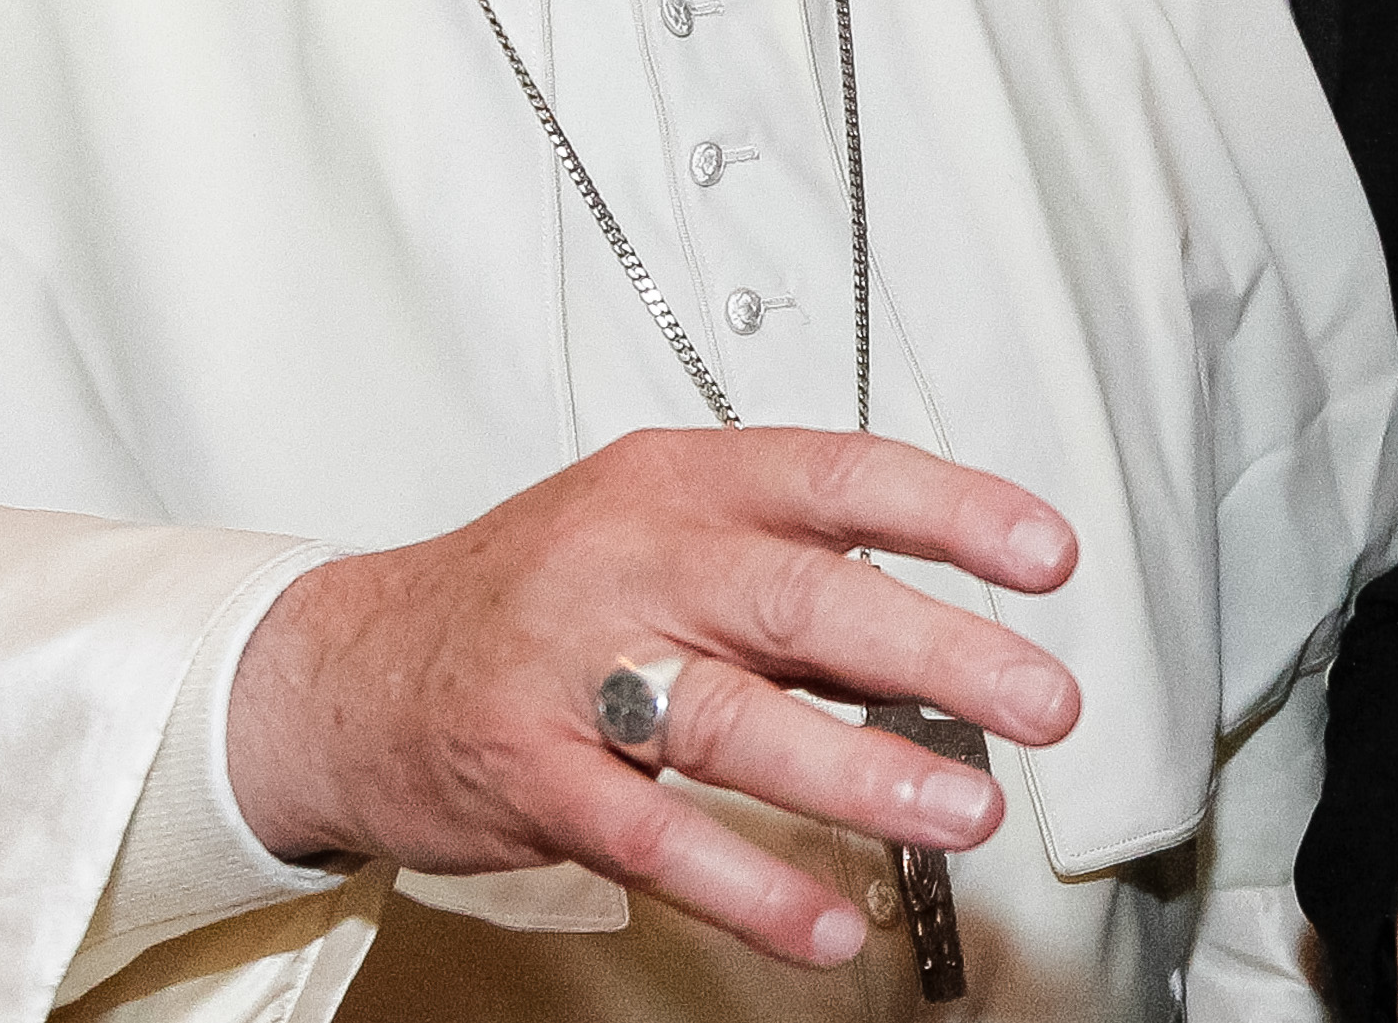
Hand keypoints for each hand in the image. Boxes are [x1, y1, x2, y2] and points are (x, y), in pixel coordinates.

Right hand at [228, 427, 1080, 967]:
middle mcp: (633, 561)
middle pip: (803, 598)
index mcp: (680, 482)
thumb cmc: (530, 588)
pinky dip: (745, 886)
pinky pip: (652, 836)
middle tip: (1040, 699)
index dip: (951, 508)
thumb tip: (948, 617)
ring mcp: (577, 670)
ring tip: (963, 812)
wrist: (350, 665)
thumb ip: (791, 567)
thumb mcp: (656, 524)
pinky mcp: (534, 777)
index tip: (1047, 553)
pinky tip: (822, 922)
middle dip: (938, 651)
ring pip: (734, 717)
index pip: (838, 475)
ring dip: (861, 773)